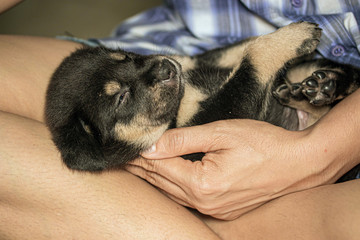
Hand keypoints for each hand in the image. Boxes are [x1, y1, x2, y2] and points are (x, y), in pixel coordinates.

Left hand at [126, 119, 336, 219]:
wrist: (299, 163)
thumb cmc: (264, 143)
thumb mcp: (221, 133)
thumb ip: (184, 140)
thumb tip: (152, 145)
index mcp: (202, 183)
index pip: (159, 167)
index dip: (139, 155)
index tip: (122, 147)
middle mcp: (204, 202)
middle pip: (162, 182)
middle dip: (140, 169)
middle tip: (119, 159)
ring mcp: (214, 209)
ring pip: (173, 193)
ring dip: (153, 179)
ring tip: (135, 168)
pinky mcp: (222, 209)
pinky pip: (187, 199)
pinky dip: (172, 187)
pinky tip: (164, 180)